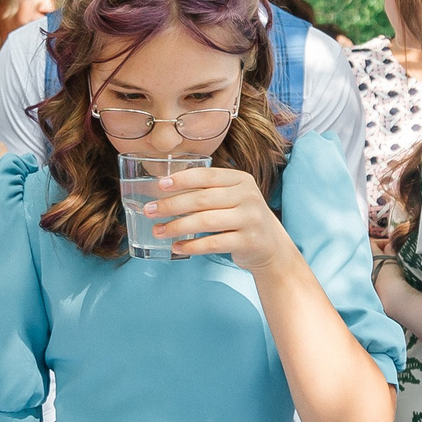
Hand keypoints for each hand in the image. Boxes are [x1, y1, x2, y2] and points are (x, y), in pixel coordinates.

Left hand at [144, 166, 296, 272]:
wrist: (271, 245)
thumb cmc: (242, 217)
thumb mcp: (232, 197)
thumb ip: (208, 190)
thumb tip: (164, 190)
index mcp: (241, 179)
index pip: (207, 175)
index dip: (181, 179)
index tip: (159, 185)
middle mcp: (247, 196)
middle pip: (202, 199)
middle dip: (171, 205)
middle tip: (149, 210)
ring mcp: (250, 219)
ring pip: (205, 221)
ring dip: (177, 227)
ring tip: (158, 231)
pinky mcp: (248, 241)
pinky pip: (213, 243)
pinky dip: (192, 246)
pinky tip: (176, 247)